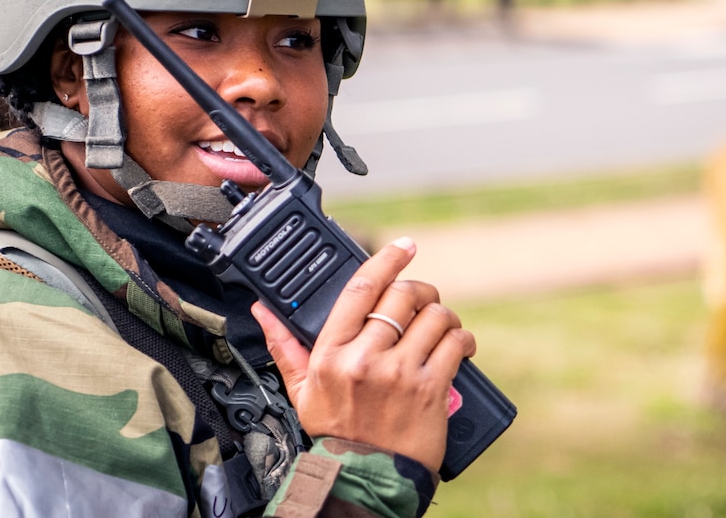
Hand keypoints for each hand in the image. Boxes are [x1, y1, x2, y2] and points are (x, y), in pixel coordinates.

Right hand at [250, 236, 475, 472]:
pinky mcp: (431, 389)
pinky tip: (459, 345)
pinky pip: (455, 345)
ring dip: (444, 315)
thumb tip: (263, 312)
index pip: (361, 288)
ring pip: (434, 316)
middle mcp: (365, 358)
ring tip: (441, 325)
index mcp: (332, 353)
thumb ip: (284, 346)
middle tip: (422, 299)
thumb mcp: (301, 390)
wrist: (363, 479)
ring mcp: (400, 373)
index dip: (387, 259)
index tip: (404, 246)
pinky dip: (463, 340)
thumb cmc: (335, 433)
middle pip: (402, 295)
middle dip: (419, 290)